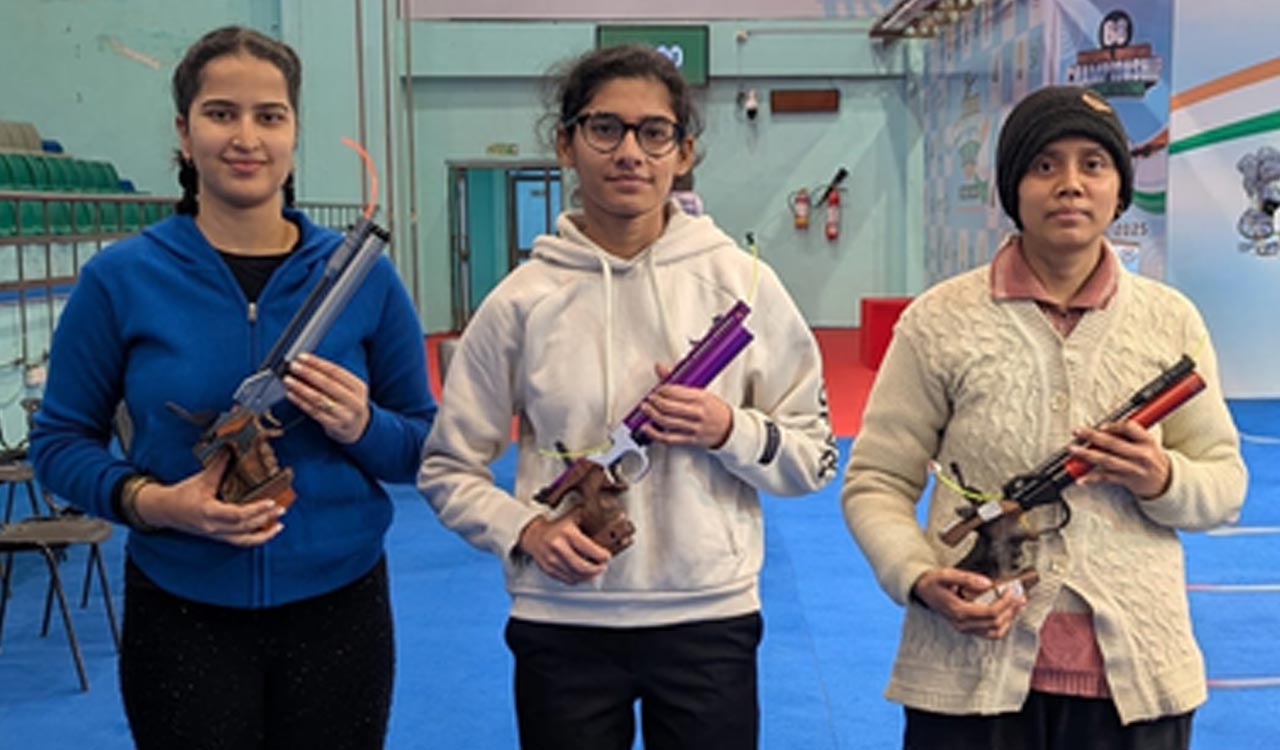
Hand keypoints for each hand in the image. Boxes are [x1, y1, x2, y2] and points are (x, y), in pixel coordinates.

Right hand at [132, 453, 284, 545]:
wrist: (163, 510)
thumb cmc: (181, 494)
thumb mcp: (201, 478)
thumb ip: (219, 464)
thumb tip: (232, 447)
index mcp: (208, 512)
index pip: (236, 515)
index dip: (255, 510)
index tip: (271, 502)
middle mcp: (213, 527)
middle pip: (243, 527)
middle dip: (265, 519)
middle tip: (282, 508)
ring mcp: (216, 535)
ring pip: (243, 540)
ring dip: (263, 534)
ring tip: (279, 525)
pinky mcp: (217, 537)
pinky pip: (239, 542)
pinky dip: (255, 538)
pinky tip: (267, 530)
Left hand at [284, 353, 370, 443]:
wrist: (358, 428)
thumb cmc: (348, 404)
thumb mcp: (349, 389)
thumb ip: (333, 378)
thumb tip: (307, 365)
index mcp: (358, 387)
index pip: (336, 371)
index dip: (318, 363)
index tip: (302, 357)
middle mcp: (354, 401)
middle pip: (328, 384)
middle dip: (308, 373)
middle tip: (294, 366)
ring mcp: (345, 415)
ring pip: (319, 399)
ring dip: (301, 388)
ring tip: (289, 380)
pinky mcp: (335, 426)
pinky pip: (314, 412)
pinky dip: (301, 402)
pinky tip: (291, 394)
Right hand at [517, 515, 609, 584]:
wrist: (533, 534)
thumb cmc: (556, 526)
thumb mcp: (573, 517)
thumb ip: (590, 517)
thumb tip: (616, 516)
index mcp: (567, 533)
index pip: (589, 550)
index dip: (602, 556)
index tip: (607, 556)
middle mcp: (558, 547)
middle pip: (583, 567)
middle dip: (597, 569)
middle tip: (602, 566)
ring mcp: (552, 560)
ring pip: (576, 576)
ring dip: (589, 576)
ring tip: (595, 571)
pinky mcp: (549, 569)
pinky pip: (567, 580)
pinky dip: (578, 579)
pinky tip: (583, 574)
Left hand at [638, 363, 733, 448]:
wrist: (730, 428)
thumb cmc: (714, 409)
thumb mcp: (701, 392)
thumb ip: (678, 381)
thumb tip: (660, 368)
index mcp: (701, 398)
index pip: (676, 392)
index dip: (662, 390)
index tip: (657, 389)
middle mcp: (697, 413)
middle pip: (669, 407)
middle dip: (655, 402)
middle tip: (649, 398)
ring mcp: (694, 427)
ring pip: (667, 422)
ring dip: (652, 415)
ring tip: (645, 409)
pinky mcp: (690, 440)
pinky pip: (669, 438)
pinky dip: (655, 434)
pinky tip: (646, 428)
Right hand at [911, 567, 1025, 638]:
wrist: (921, 590)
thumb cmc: (933, 581)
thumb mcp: (946, 574)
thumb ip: (967, 578)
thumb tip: (988, 583)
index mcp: (958, 611)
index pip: (990, 612)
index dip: (1005, 603)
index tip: (1013, 591)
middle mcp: (962, 624)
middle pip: (995, 623)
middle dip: (1011, 610)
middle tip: (1020, 597)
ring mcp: (964, 628)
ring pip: (994, 632)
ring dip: (1008, 620)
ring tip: (1016, 606)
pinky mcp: (966, 628)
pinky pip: (989, 633)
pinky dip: (1001, 625)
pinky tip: (1006, 613)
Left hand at [1069, 421, 1170, 497]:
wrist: (1165, 482)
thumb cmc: (1152, 458)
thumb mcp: (1147, 442)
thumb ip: (1129, 434)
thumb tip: (1104, 427)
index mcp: (1147, 441)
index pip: (1130, 429)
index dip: (1114, 426)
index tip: (1101, 425)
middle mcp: (1141, 455)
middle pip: (1113, 443)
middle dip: (1092, 436)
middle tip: (1078, 432)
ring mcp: (1134, 469)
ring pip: (1107, 460)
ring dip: (1087, 455)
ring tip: (1073, 450)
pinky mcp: (1127, 481)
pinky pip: (1106, 478)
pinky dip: (1092, 478)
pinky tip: (1080, 478)